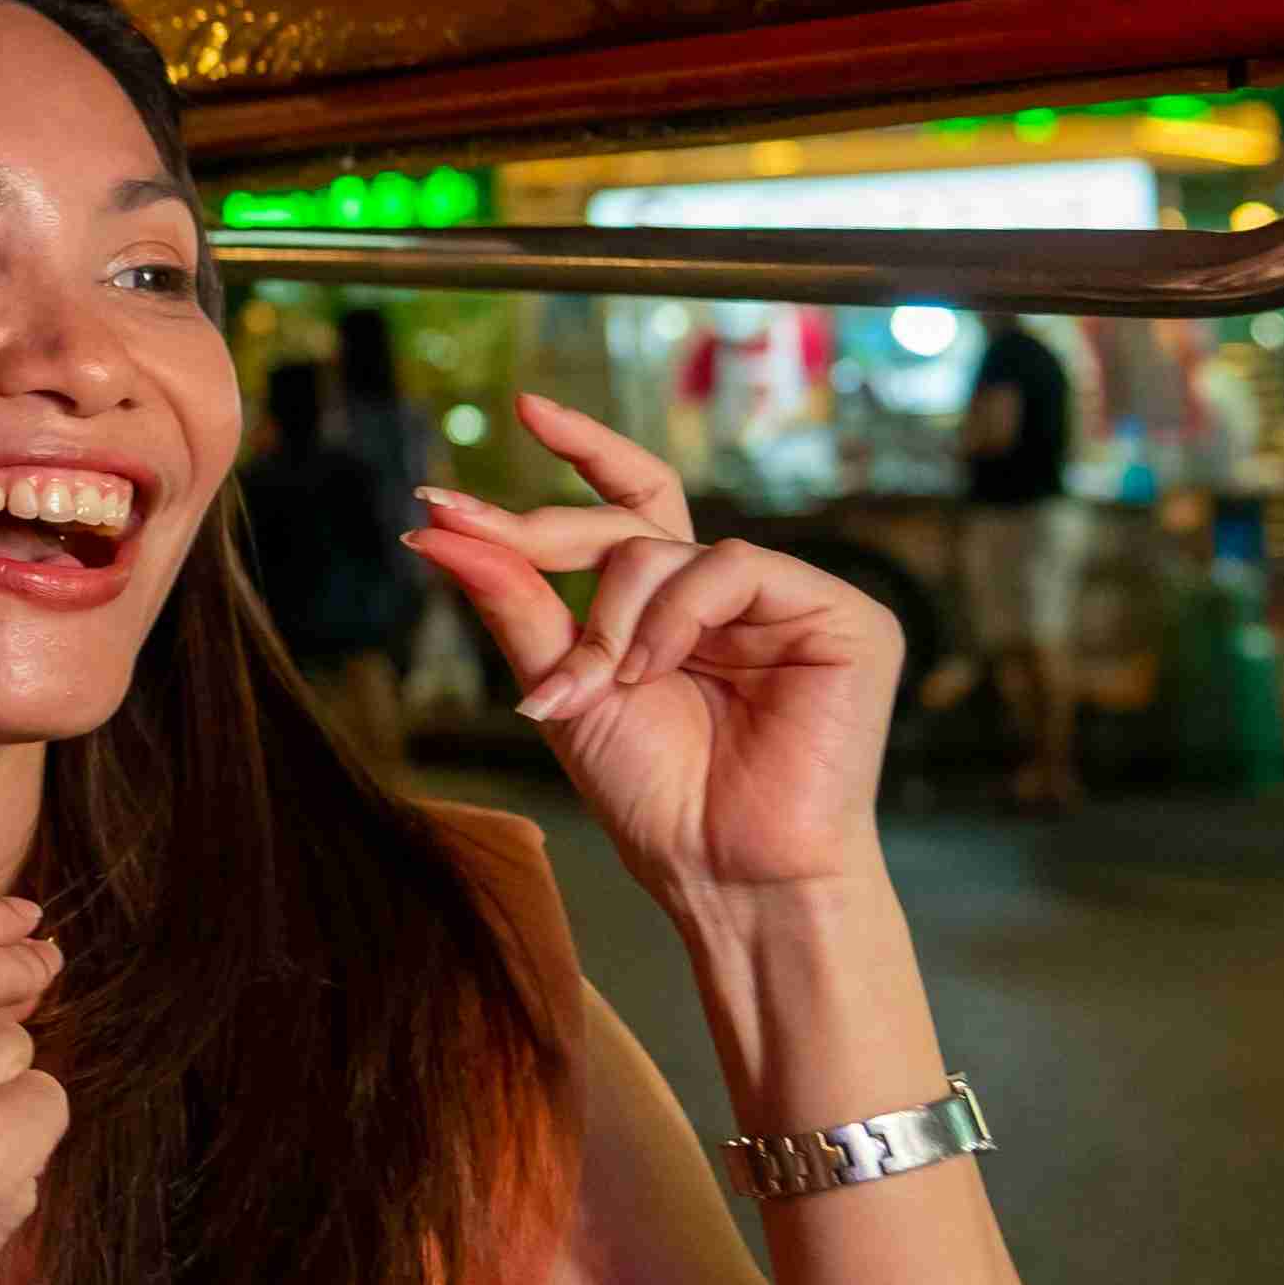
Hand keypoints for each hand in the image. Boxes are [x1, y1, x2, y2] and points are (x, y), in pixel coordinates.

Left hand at [407, 395, 895, 904]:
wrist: (724, 875)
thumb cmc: (656, 797)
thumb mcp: (563, 690)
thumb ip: (517, 603)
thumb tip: (438, 528)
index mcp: (674, 608)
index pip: (631, 503)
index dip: (584, 452)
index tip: (522, 409)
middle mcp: (734, 595)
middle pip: (633, 521)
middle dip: (546, 533)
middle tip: (468, 530)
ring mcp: (791, 602)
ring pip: (670, 548)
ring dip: (611, 616)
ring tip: (599, 687)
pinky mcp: (844, 619)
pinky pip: (734, 566)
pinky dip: (674, 616)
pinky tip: (652, 669)